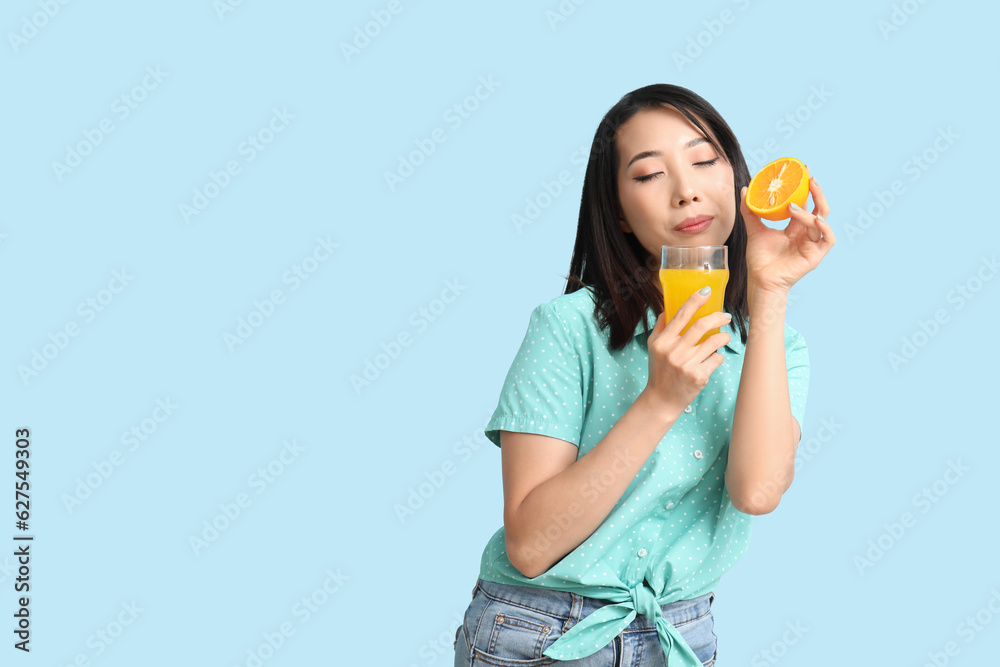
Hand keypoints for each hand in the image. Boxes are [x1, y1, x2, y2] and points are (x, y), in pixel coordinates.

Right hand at [642, 287, 731, 413]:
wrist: (662, 400)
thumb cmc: (659, 371)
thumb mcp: (653, 347)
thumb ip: (660, 327)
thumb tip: (668, 309)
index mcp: (662, 342)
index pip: (681, 315)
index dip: (695, 300)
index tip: (706, 291)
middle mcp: (674, 352)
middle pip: (701, 326)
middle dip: (718, 317)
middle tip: (726, 316)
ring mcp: (687, 365)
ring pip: (714, 342)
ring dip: (724, 337)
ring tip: (725, 338)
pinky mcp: (699, 377)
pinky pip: (716, 359)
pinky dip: (718, 356)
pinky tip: (713, 358)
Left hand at [739, 173, 834, 293]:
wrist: (760, 280)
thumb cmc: (760, 259)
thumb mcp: (754, 230)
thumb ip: (750, 211)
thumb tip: (745, 189)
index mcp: (795, 228)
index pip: (806, 205)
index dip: (807, 190)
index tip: (803, 173)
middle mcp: (806, 234)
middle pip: (819, 209)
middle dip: (817, 193)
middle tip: (810, 179)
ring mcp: (812, 244)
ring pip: (820, 222)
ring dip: (807, 213)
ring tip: (793, 206)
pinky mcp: (816, 256)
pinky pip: (828, 239)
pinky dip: (824, 229)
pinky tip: (816, 221)